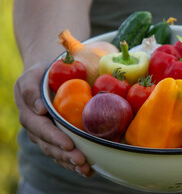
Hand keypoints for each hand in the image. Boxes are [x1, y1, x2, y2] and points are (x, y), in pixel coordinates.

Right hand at [14, 62, 93, 176]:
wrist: (45, 77)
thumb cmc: (40, 75)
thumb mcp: (31, 77)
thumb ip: (30, 90)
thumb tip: (39, 109)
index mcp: (30, 116)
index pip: (42, 130)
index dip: (55, 138)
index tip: (69, 145)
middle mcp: (37, 130)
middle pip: (50, 146)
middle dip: (66, 155)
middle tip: (82, 161)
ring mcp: (47, 137)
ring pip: (57, 153)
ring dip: (71, 163)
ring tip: (86, 169)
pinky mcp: (57, 139)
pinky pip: (63, 154)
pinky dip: (74, 164)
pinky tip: (88, 170)